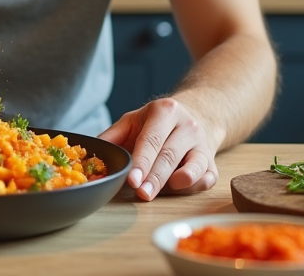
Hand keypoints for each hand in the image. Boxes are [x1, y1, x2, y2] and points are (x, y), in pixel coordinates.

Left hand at [99, 96, 218, 200]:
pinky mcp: (213, 163)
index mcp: (166, 111)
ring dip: (173, 185)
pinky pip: (206, 179)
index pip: (152, 139)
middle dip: (154, 177)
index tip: (132, 180)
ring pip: (192, 168)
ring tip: (155, 192)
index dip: (141, 162)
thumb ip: (112, 136)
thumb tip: (91, 153)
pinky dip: (192, 187)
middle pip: (169, 156)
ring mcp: (203, 145)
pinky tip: (176, 188)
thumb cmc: (157, 123)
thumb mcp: (133, 121)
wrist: (197, 115)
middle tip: (141, 194)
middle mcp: (188, 126)